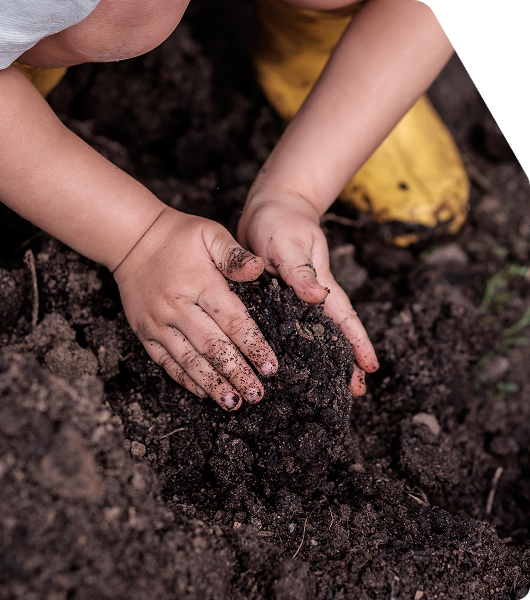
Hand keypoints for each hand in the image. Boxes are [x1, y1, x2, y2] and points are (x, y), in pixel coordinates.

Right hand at [114, 207, 277, 410]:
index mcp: (199, 284)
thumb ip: (234, 254)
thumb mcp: (210, 233)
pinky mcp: (143, 332)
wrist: (131, 239)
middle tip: (257, 394)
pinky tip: (202, 392)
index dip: (253, 346)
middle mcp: (177, 307)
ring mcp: (158, 323)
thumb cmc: (178, 236)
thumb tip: (258, 270)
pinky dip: (184, 378)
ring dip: (212, 384)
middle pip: (213, 347)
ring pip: (189, 360)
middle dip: (237, 373)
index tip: (271, 368)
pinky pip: (165, 361)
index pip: (232, 321)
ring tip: (233, 403)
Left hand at [238, 192, 378, 395]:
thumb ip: (301, 272)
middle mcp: (311, 296)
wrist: (269, 208)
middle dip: (346, 361)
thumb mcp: (289, 245)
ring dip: (323, 356)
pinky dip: (296, 343)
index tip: (370, 369)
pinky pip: (290, 325)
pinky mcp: (276, 297)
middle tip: (354, 393)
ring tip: (325, 384)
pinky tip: (288, 359)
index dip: (358, 344)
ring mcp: (295, 298)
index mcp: (321, 285)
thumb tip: (319, 297)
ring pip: (314, 333)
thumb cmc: (281, 222)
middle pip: (334, 333)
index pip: (345, 319)